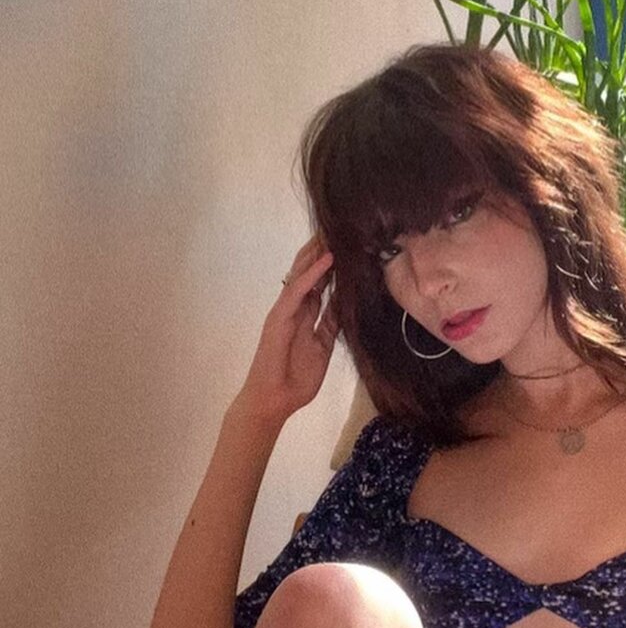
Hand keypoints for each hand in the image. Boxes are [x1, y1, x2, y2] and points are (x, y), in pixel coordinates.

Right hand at [234, 233, 339, 426]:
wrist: (274, 401)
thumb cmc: (295, 379)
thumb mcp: (322, 347)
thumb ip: (330, 325)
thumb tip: (344, 304)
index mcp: (304, 314)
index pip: (319, 281)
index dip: (333, 263)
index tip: (351, 244)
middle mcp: (293, 307)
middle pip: (308, 271)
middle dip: (323, 249)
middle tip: (342, 226)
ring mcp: (284, 310)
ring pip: (300, 274)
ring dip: (317, 253)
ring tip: (334, 231)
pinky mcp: (279, 318)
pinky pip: (296, 291)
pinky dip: (311, 274)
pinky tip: (326, 260)